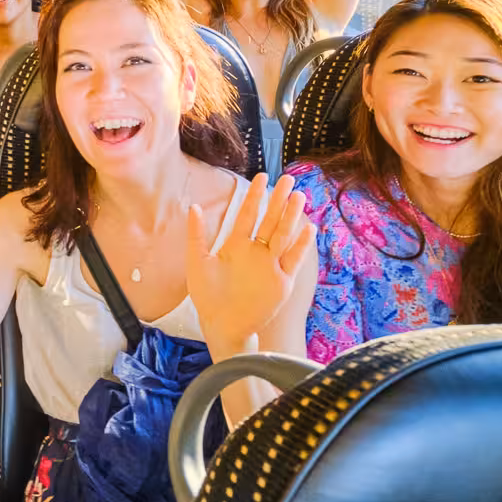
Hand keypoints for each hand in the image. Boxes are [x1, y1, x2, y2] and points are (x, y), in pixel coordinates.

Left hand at [187, 173, 313, 351]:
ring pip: (284, 236)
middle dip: (278, 200)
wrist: (221, 325)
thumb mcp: (197, 262)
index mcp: (235, 245)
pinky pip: (293, 260)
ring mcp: (270, 265)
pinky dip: (301, 246)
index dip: (255, 196)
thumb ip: (197, 235)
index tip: (262, 176)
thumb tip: (193, 206)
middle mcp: (255, 252)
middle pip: (270, 220)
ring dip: (292, 217)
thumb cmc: (207, 296)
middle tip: (288, 178)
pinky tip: (308, 229)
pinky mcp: (281, 282)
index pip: (248, 214)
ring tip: (299, 196)